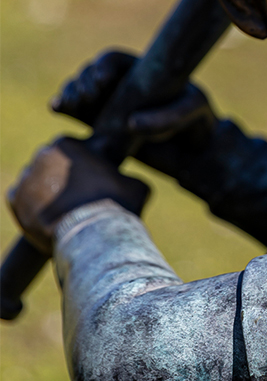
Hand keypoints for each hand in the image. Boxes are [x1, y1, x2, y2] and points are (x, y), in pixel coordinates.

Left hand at [7, 137, 149, 254]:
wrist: (92, 236)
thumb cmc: (117, 205)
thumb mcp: (136, 185)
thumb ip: (128, 177)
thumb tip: (132, 182)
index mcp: (68, 144)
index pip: (72, 146)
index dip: (84, 160)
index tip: (93, 173)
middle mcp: (43, 155)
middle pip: (51, 161)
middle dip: (62, 174)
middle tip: (79, 192)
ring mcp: (27, 178)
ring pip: (36, 179)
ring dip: (46, 188)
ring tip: (64, 207)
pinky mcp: (16, 202)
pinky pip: (21, 197)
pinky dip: (31, 204)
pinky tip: (48, 213)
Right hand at [52, 50, 217, 180]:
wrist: (196, 151)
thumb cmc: (199, 119)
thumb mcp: (194, 110)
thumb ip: (168, 117)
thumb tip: (130, 124)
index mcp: (141, 69)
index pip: (112, 59)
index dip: (103, 65)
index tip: (103, 80)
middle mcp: (120, 83)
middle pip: (89, 73)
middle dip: (83, 81)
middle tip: (88, 97)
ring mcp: (107, 103)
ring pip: (78, 90)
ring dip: (69, 93)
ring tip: (70, 104)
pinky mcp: (99, 125)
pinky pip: (75, 112)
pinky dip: (64, 107)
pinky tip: (58, 108)